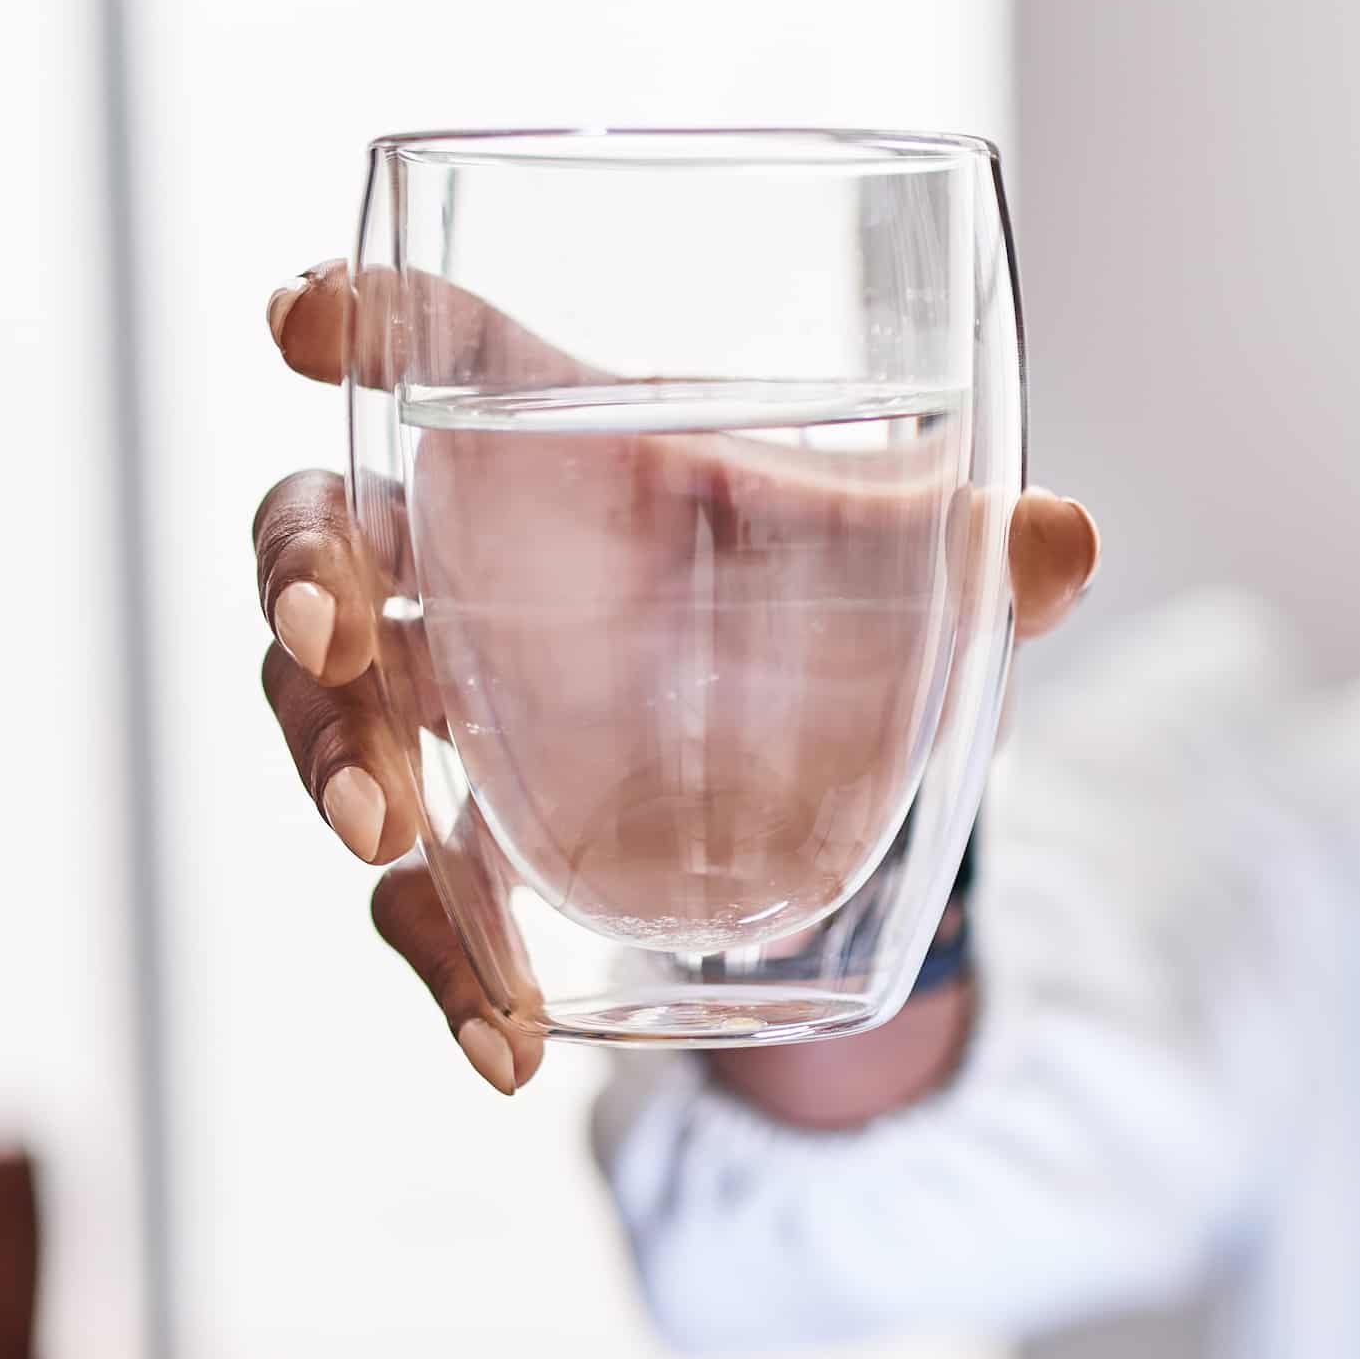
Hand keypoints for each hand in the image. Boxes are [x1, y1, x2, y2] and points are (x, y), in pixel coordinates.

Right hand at [252, 260, 1098, 1103]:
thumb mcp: (895, 563)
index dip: (348, 315)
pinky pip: (422, 896)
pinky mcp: (477, 835)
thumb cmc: (818, 584)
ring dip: (329, 764)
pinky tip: (504, 1043)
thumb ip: (971, 549)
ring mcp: (452, 700)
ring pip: (324, 711)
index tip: (304, 323)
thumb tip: (1062, 541)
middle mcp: (465, 556)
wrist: (829, 742)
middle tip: (333, 633)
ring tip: (381, 836)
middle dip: (297, 577)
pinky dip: (450, 969)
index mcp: (549, 436)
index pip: (422, 337)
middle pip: (316, 532)